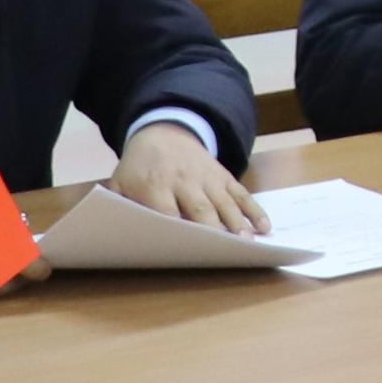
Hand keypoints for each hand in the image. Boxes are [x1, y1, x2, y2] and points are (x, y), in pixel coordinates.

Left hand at [110, 123, 266, 235]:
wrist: (163, 132)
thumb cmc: (140, 168)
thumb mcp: (120, 182)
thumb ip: (118, 205)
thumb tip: (117, 234)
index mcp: (154, 184)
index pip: (167, 210)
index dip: (177, 231)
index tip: (186, 250)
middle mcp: (183, 180)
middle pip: (200, 208)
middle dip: (213, 229)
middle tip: (225, 250)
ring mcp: (207, 177)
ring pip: (224, 202)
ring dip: (237, 223)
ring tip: (247, 242)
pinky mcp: (223, 176)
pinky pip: (242, 193)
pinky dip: (254, 209)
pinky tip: (264, 227)